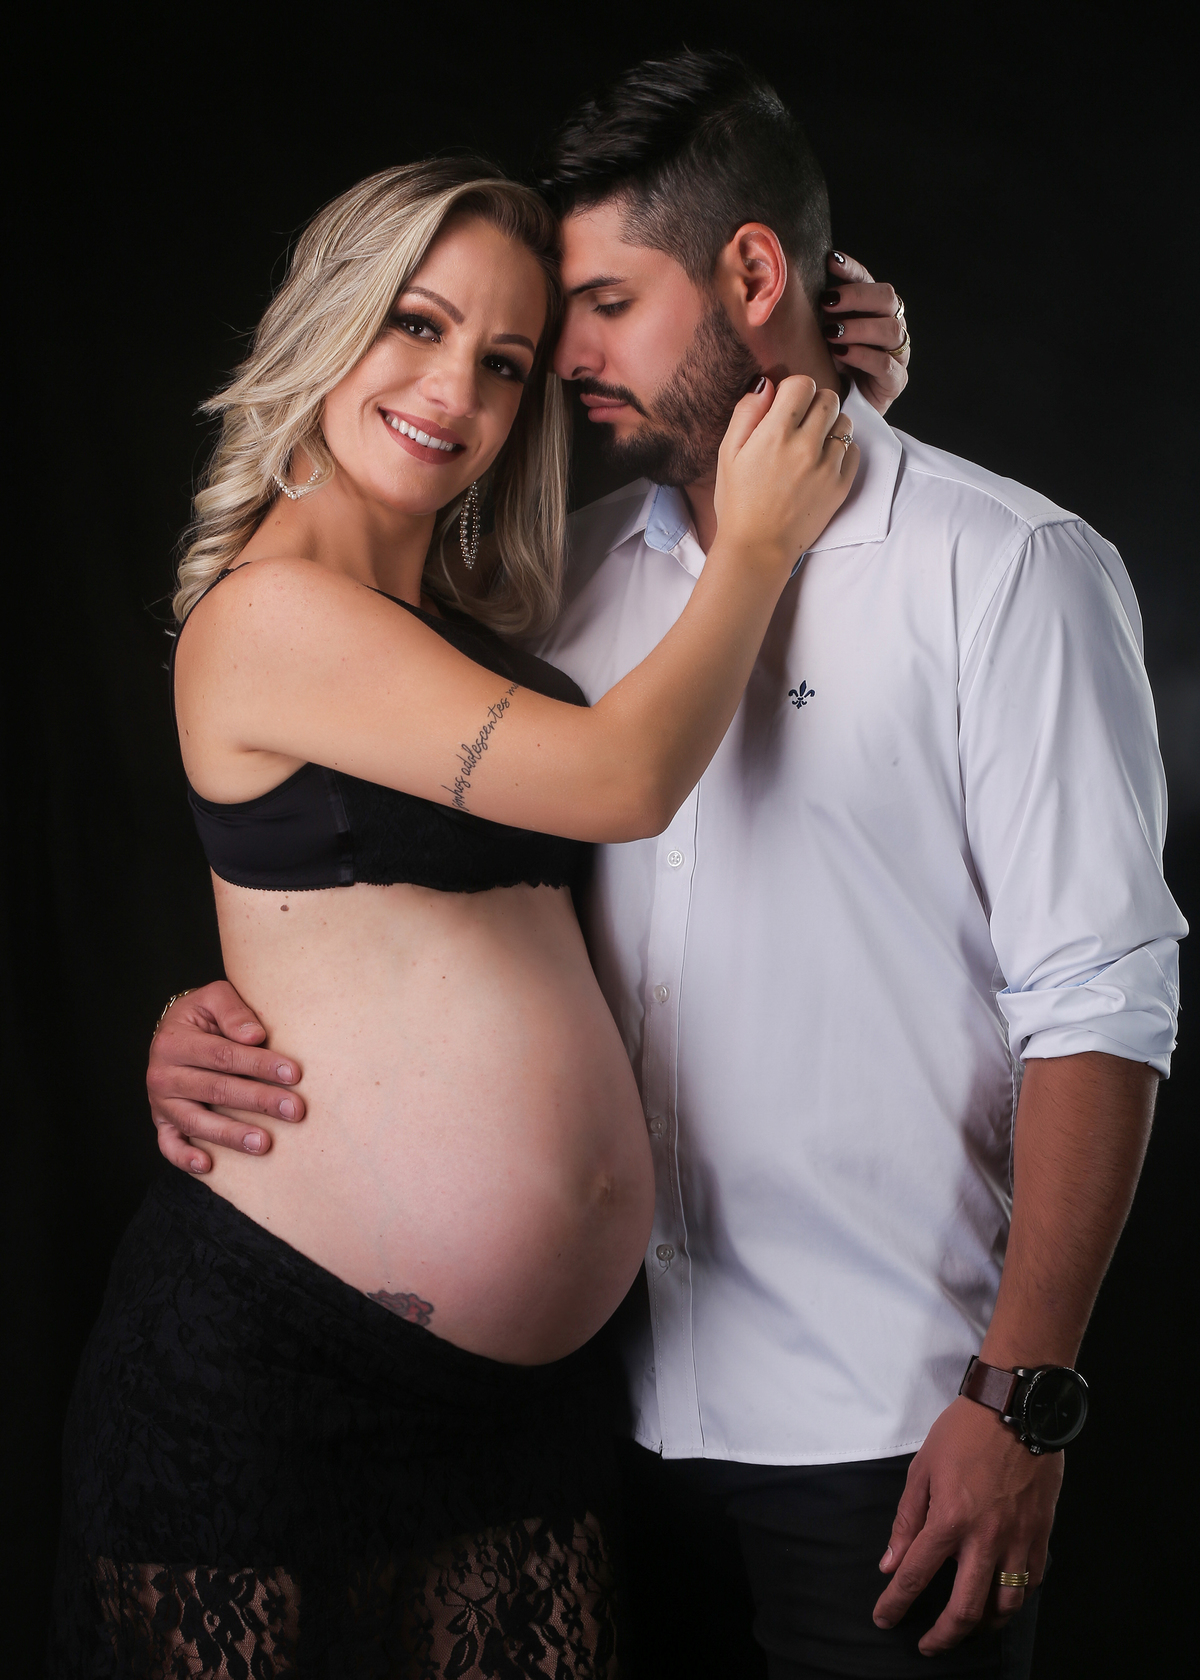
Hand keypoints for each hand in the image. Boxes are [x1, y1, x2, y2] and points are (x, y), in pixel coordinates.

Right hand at [147, 980, 304, 1171]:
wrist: (173, 1030)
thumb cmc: (204, 1015)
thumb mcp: (214, 998)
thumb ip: (234, 1012)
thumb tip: (255, 1037)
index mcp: (174, 1041)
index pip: (223, 1055)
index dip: (259, 1065)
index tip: (294, 1073)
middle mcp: (162, 1074)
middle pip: (216, 1090)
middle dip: (259, 1100)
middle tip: (294, 1110)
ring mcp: (160, 1102)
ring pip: (197, 1122)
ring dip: (231, 1136)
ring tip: (265, 1143)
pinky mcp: (162, 1122)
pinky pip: (169, 1145)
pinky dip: (184, 1158)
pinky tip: (208, 1166)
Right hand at [714, 375, 858, 571]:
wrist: (757, 548)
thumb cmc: (738, 502)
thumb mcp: (728, 454)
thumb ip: (747, 413)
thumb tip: (766, 385)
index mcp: (775, 434)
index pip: (803, 384)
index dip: (794, 390)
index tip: (786, 406)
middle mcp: (805, 446)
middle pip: (829, 398)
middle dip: (815, 404)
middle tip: (800, 424)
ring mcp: (826, 467)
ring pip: (844, 423)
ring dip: (830, 426)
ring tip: (813, 444)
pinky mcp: (840, 486)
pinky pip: (853, 452)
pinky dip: (841, 451)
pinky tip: (822, 463)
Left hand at [821, 251, 909, 414]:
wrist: (841, 409)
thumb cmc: (828, 368)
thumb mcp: (818, 336)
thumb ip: (815, 314)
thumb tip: (786, 287)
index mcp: (872, 310)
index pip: (867, 279)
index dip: (851, 269)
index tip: (829, 260)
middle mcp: (890, 325)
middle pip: (886, 297)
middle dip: (856, 296)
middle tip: (828, 302)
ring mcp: (897, 353)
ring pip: (890, 329)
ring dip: (858, 327)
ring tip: (831, 333)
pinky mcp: (895, 380)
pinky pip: (885, 363)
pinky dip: (861, 356)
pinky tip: (840, 354)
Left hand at [873, 1397, 1061, 1652]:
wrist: (1017, 1408)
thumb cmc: (964, 1432)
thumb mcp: (922, 1468)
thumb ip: (906, 1520)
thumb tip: (890, 1563)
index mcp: (949, 1519)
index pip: (915, 1575)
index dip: (896, 1603)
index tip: (885, 1619)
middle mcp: (985, 1538)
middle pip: (964, 1609)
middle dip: (943, 1635)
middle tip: (928, 1645)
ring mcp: (1018, 1540)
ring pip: (1004, 1606)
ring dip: (982, 1625)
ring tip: (966, 1627)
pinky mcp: (1041, 1535)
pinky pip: (1030, 1583)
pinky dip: (1014, 1599)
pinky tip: (1000, 1598)